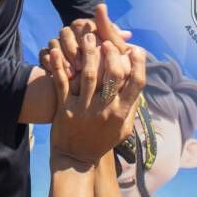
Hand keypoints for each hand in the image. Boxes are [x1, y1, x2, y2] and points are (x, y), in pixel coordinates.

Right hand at [40, 4, 131, 92]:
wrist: (95, 82)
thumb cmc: (110, 63)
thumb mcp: (115, 54)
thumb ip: (119, 45)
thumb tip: (127, 34)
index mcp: (87, 26)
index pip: (81, 26)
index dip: (85, 41)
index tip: (93, 56)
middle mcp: (72, 31)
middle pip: (65, 33)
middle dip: (73, 51)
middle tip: (80, 68)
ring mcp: (60, 42)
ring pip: (54, 42)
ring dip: (61, 58)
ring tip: (70, 75)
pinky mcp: (48, 54)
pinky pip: (43, 53)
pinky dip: (48, 61)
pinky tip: (55, 73)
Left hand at [48, 32, 145, 165]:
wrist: (75, 159)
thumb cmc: (102, 141)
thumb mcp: (123, 129)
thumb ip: (132, 107)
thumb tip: (140, 84)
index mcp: (121, 113)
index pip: (137, 84)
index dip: (138, 64)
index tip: (136, 50)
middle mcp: (105, 110)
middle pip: (114, 75)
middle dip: (113, 54)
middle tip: (108, 41)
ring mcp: (84, 109)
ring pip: (89, 75)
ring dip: (89, 53)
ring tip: (89, 37)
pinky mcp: (65, 109)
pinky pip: (62, 83)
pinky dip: (59, 66)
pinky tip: (57, 51)